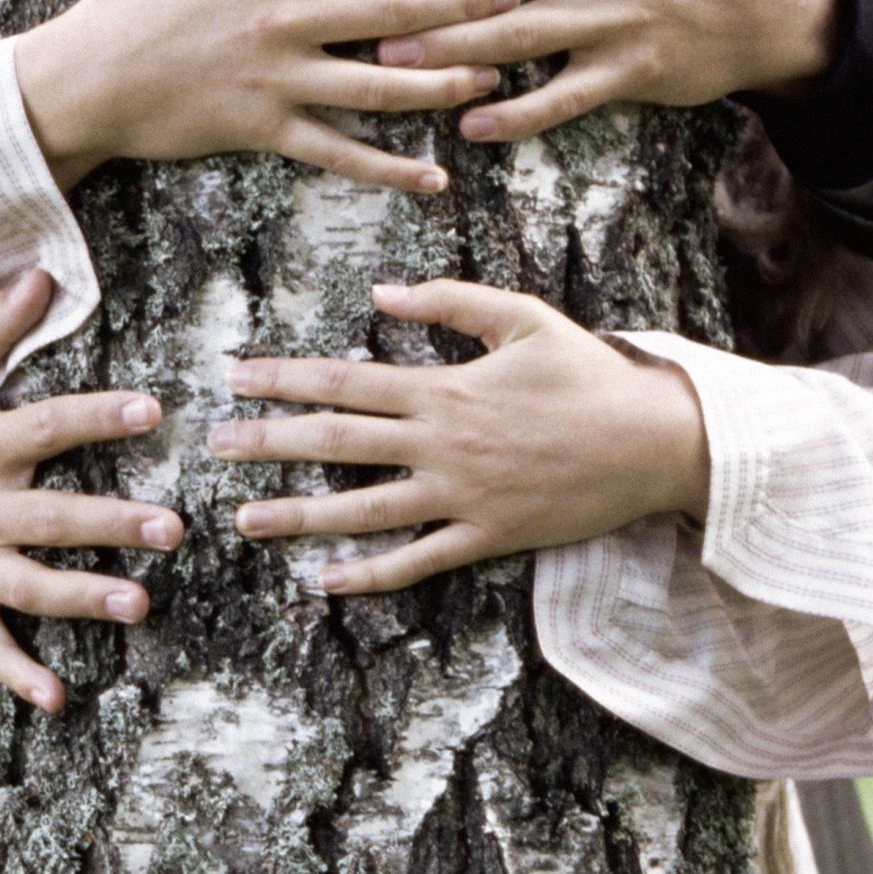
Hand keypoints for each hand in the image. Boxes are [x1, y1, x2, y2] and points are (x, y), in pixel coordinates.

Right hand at [0, 271, 186, 711]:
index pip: (44, 427)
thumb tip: (42, 272)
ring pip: (28, 585)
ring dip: (82, 596)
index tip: (150, 410)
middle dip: (109, 524)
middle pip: (49, 517)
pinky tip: (59, 699)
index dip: (95, 417)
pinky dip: (19, 675)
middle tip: (171, 528)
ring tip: (139, 604)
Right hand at [14, 0, 516, 193]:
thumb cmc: (125, 3)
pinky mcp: (264, 130)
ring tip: (494, 75)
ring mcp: (277, 80)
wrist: (82, 81)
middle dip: (457, 0)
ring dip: (440, 80)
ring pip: (376, 84)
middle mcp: (283, 22)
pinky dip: (388, 168)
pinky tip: (436, 177)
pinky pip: (338, 154)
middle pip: (388, 8)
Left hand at [207, 280, 707, 596]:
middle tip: (216, 448)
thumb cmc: (589, 374)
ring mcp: (461, 496)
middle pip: (336, 443)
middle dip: (269, 444)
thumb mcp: (525, 316)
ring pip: (362, 510)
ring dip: (299, 515)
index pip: (344, 381)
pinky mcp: (487, 537)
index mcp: (444, 388)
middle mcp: (441, 445)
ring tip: (246, 520)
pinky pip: (418, 561)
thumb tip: (379, 291)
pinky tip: (326, 582)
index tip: (235, 379)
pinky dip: (371, 575)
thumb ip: (450, 301)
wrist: (657, 441)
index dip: (283, 380)